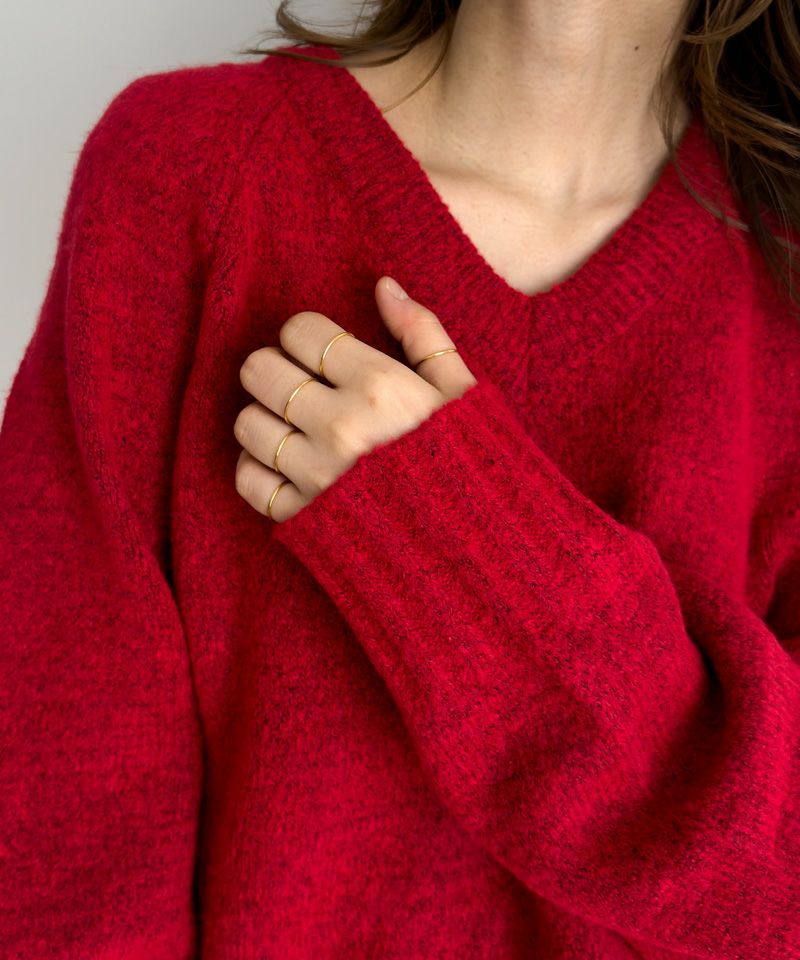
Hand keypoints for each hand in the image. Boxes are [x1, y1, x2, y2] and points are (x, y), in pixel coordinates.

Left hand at [234, 276, 478, 521]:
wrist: (477, 549)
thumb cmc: (472, 463)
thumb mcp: (461, 392)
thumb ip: (422, 333)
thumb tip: (382, 286)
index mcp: (380, 387)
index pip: (300, 331)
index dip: (306, 335)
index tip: (321, 354)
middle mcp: (340, 427)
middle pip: (260, 371)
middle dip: (276, 369)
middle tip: (300, 385)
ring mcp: (316, 474)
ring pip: (247, 424)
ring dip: (266, 419)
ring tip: (295, 427)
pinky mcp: (303, 517)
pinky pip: (248, 481)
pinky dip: (258, 469)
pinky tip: (286, 465)